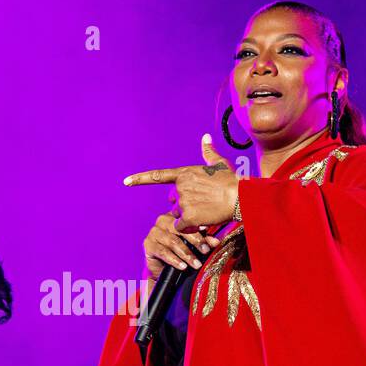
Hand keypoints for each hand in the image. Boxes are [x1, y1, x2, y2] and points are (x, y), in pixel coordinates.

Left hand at [124, 134, 239, 233]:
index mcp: (184, 173)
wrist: (240, 197)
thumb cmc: (231, 180)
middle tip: (203, 203)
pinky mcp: (188, 216)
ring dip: (190, 217)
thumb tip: (205, 136)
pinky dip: (190, 228)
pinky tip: (202, 223)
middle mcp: (180, 186)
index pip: (158, 176)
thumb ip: (208, 152)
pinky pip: (182, 227)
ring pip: (179, 215)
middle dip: (185, 205)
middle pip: (174, 201)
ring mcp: (183, 201)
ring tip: (207, 211)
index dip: (140, 179)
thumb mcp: (219, 163)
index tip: (125, 182)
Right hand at [141, 213, 221, 281]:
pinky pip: (163, 252)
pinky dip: (174, 260)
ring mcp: (154, 232)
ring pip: (173, 241)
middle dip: (195, 241)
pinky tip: (182, 266)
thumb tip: (216, 241)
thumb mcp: (195, 246)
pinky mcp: (148, 244)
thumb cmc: (180, 253)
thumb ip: (204, 241)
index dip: (200, 227)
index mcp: (175, 216)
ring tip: (196, 264)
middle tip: (205, 252)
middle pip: (180, 229)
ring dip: (186, 254)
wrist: (162, 269)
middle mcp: (163, 220)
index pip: (188, 220)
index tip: (210, 236)